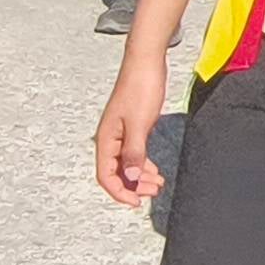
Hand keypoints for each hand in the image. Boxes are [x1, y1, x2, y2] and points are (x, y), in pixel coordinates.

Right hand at [95, 63, 165, 205]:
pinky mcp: (132, 127)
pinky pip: (133, 154)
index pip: (105, 175)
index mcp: (106, 139)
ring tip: (158, 183)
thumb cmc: (141, 88)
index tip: (136, 202)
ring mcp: (121, 133)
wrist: (146, 62)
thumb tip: (131, 178)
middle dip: (134, 186)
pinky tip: (154, 169)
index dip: (120, 192)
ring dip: (140, 177)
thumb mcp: (139, 123)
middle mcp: (110, 138)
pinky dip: (143, 164)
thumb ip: (134, 152)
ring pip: (126, 164)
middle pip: (116, 173)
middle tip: (154, 191)